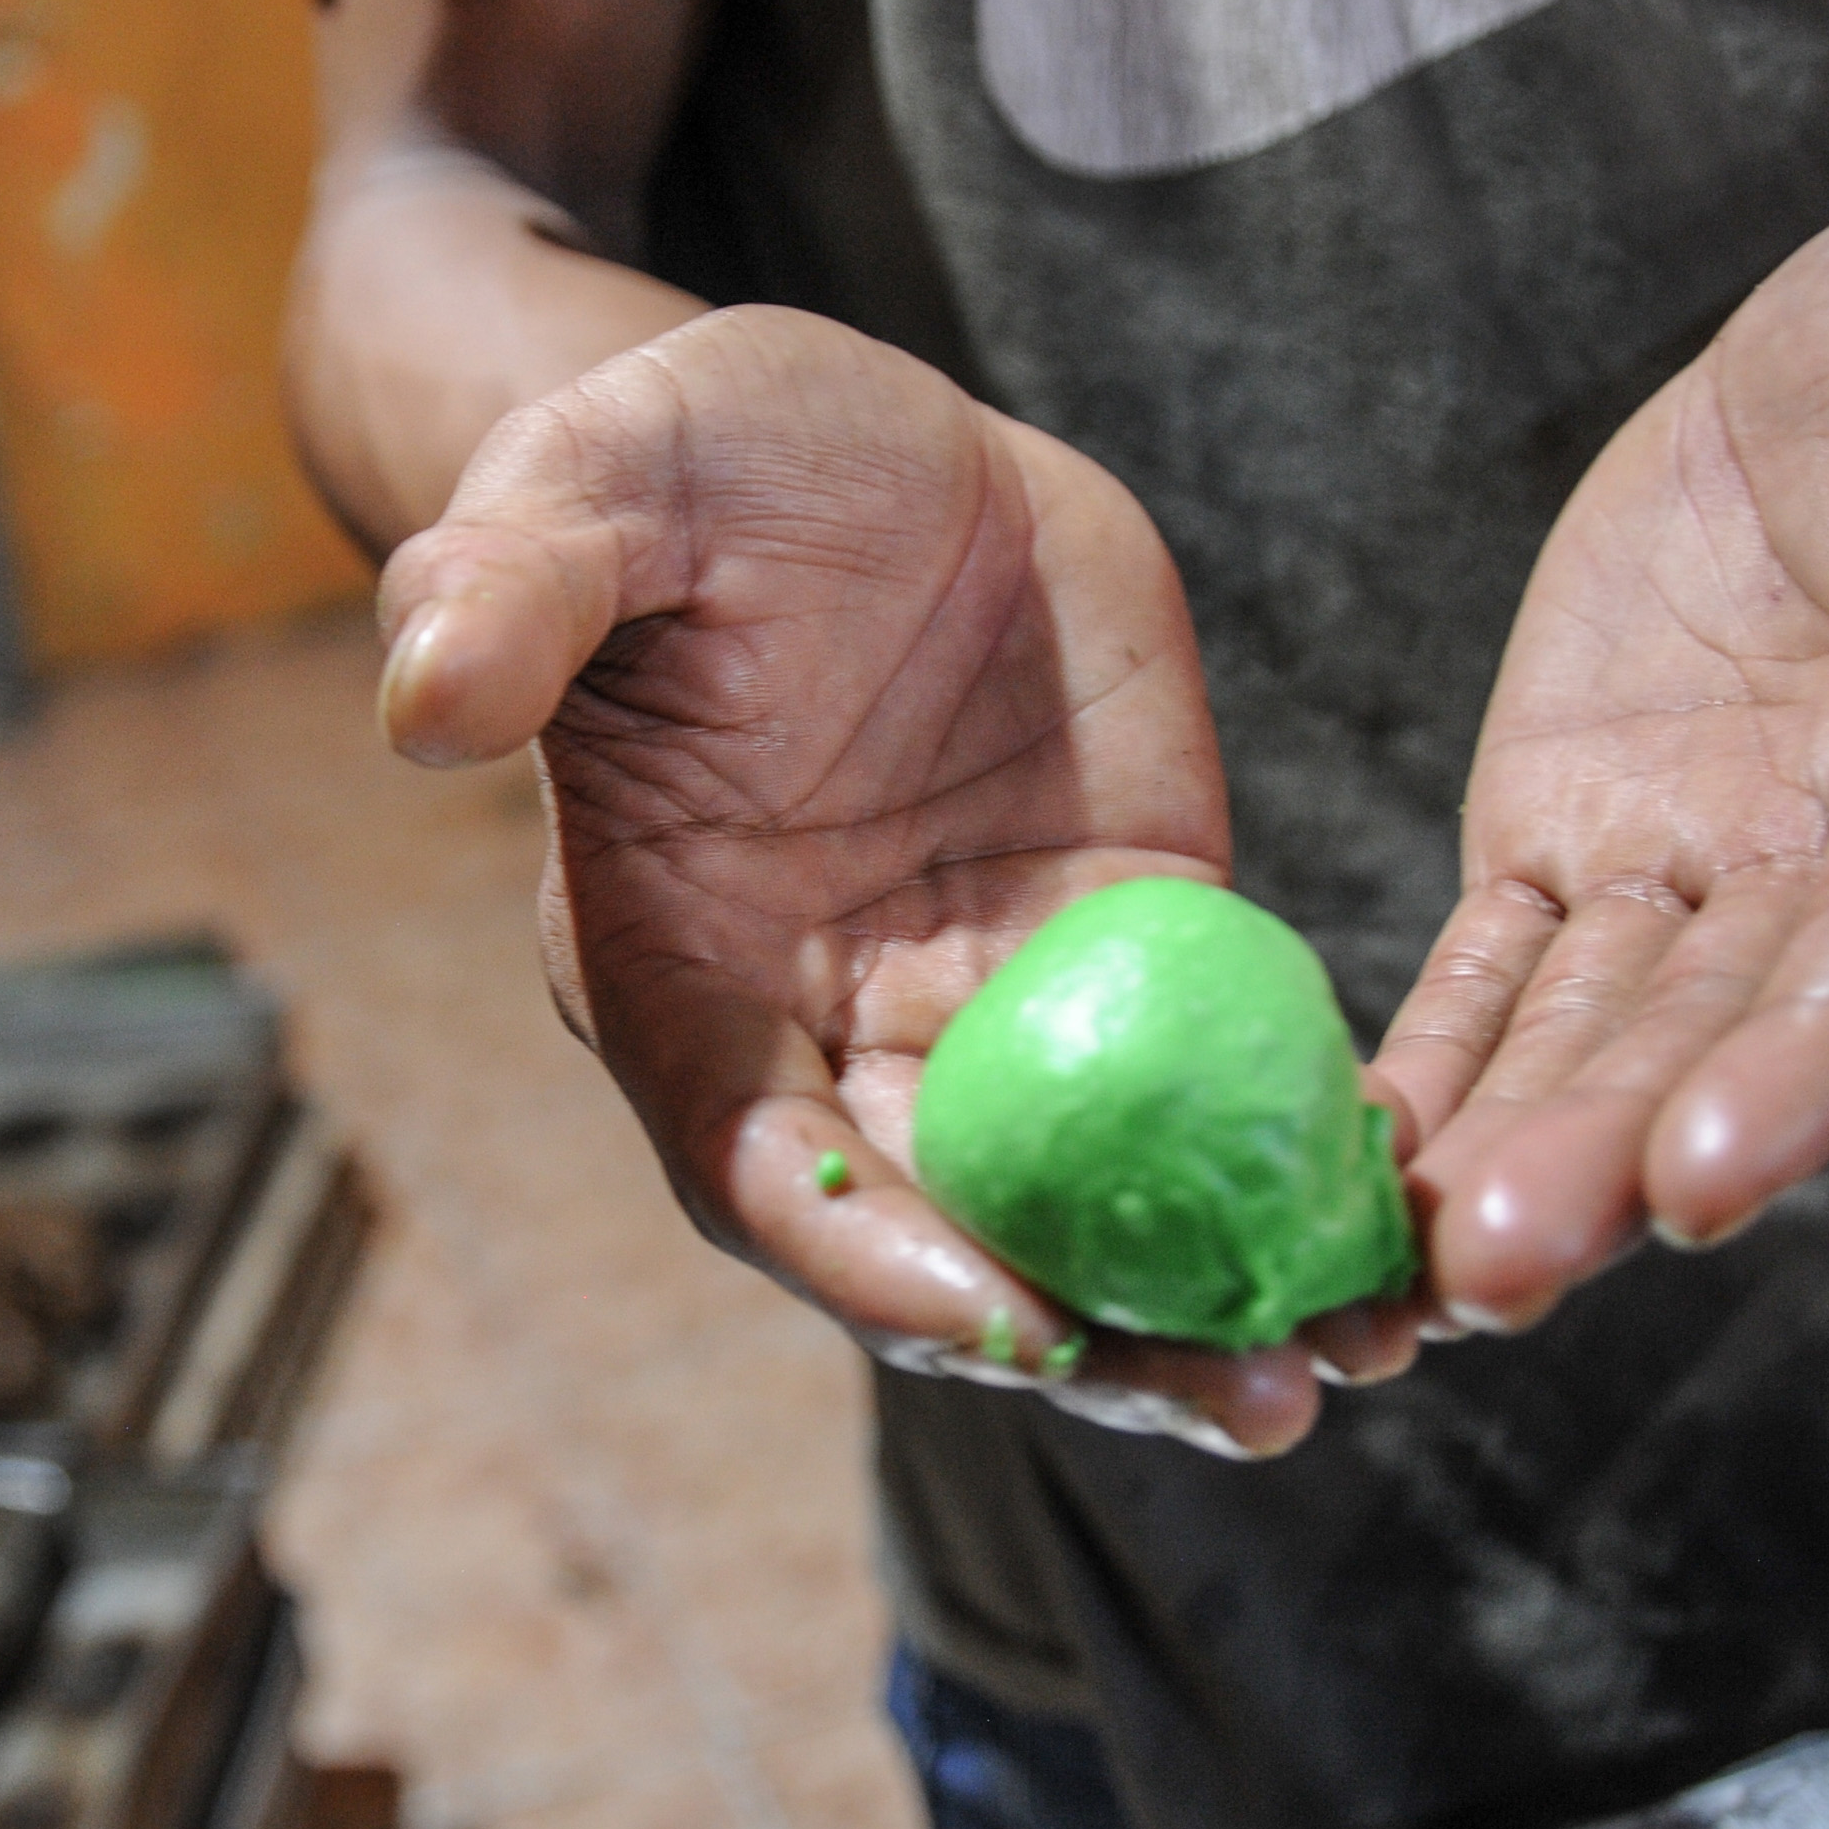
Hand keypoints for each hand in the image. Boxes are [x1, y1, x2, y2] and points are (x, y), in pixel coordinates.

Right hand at [380, 308, 1371, 1456]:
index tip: (1006, 1318)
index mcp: (682, 973)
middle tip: (1243, 1399)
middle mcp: (833, 1031)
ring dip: (1210, 1302)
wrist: (845, 430)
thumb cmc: (679, 461)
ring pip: (1097, 1205)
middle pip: (955, 1246)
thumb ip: (514, 583)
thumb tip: (424, 699)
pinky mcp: (1133, 935)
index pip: (763, 1165)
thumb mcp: (596, 478)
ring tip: (1340, 1364)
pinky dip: (1292, 1164)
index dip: (874, 1255)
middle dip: (1091, 1344)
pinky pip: (1215, 1084)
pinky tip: (1404, 1225)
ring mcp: (990, 1002)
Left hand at [1375, 183, 1828, 1336]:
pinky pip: (1491, 970)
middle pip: (1724, 1033)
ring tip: (1404, 1288)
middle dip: (1611, 1157)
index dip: (1815, 1059)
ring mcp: (1701, 862)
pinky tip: (1350, 1174)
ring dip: (1506, 1153)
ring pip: (1596, 1035)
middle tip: (1494, 1276)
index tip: (1714, 1174)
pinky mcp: (1574, 832)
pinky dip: (1429, 1069)